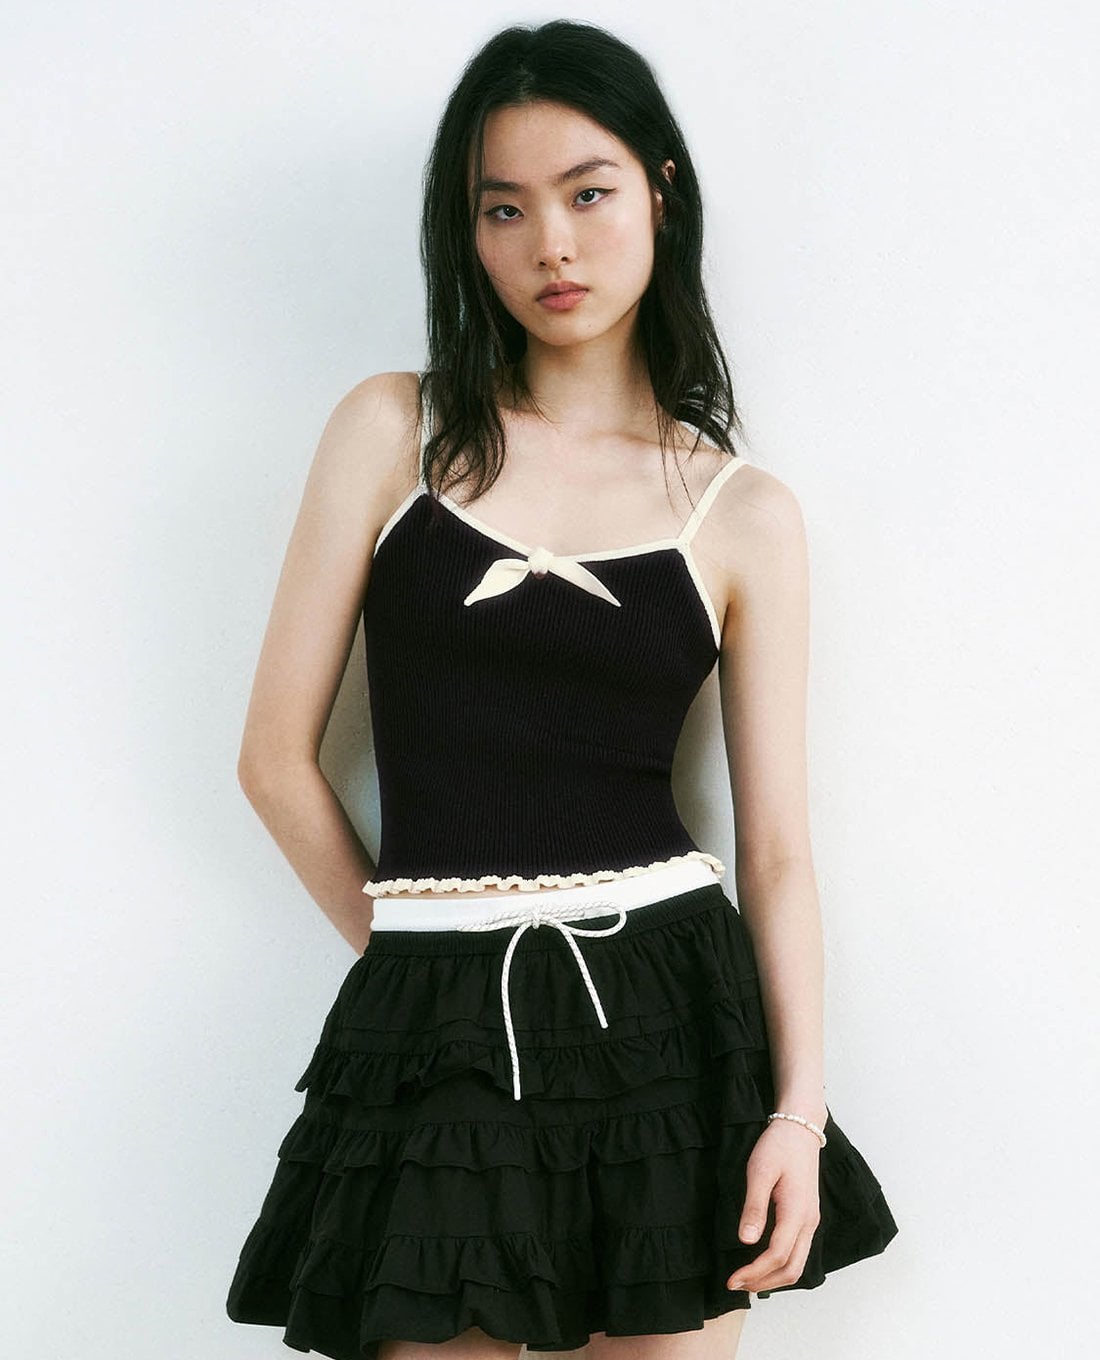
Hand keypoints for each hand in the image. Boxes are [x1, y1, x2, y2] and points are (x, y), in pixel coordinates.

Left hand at [726, 1119, 821, 1293]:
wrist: (800, 1128)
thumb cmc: (778, 1146)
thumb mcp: (759, 1171)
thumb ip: (754, 1207)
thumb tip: (746, 1241)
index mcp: (797, 1212)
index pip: (776, 1255)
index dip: (754, 1272)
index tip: (731, 1280)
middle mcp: (809, 1222)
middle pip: (792, 1269)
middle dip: (763, 1282)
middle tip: (736, 1285)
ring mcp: (811, 1221)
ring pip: (798, 1264)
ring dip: (774, 1278)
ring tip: (747, 1279)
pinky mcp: (808, 1217)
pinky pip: (799, 1252)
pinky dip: (782, 1266)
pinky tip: (763, 1263)